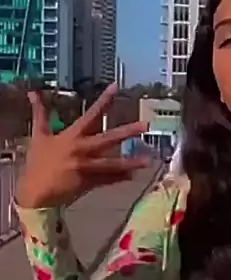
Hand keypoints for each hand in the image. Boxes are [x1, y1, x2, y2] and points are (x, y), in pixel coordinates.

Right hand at [16, 83, 149, 208]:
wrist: (35, 192)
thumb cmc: (37, 163)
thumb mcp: (39, 136)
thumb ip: (40, 113)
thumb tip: (33, 92)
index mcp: (71, 136)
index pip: (91, 114)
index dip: (103, 100)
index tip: (116, 87)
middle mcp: (81, 150)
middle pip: (108, 139)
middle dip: (127, 132)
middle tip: (145, 126)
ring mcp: (86, 167)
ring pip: (112, 164)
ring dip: (131, 162)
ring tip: (148, 160)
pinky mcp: (88, 183)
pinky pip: (108, 180)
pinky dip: (120, 178)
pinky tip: (133, 176)